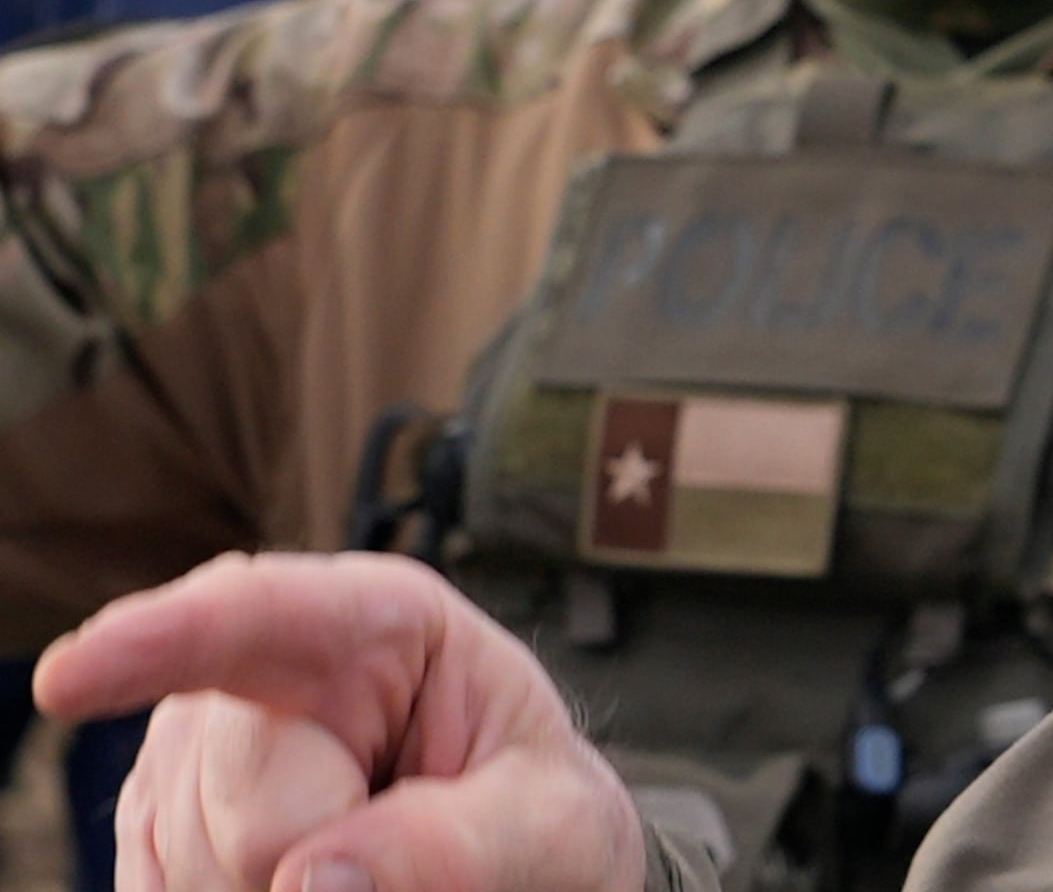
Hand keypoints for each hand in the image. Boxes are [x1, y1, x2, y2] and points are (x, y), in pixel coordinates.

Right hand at [34, 552, 644, 891]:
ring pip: (189, 868)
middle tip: (398, 847)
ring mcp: (189, 756)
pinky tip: (289, 883)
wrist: (508, 864)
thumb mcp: (553, 824)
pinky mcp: (154, 834)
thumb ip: (462, 844)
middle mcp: (257, 673)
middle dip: (313, 858)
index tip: (72, 675)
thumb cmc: (535, 819)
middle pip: (240, 807)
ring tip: (358, 865)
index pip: (256, 617)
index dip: (160, 641)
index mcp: (376, 623)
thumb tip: (309, 882)